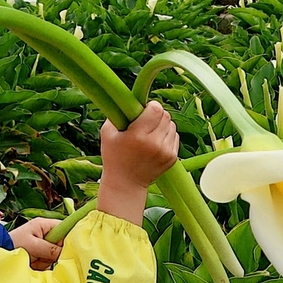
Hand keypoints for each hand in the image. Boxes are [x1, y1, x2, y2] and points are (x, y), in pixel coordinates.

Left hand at [10, 217, 63, 269]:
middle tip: (42, 256)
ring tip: (33, 260)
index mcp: (44, 225)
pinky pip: (48, 262)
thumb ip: (50, 249)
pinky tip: (33, 264)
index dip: (69, 238)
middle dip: (53, 253)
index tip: (66, 249)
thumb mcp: (33, 245)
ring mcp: (43, 245)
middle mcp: (45, 234)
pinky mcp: (39, 255)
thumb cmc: (13, 244)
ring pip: (55, 256)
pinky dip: (41, 265)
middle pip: (61, 245)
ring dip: (45, 261)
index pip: (65, 228)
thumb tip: (65, 253)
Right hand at [97, 101, 180, 226]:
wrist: (126, 184)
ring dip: (163, 125)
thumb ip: (115, 113)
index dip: (151, 106)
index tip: (143, 110)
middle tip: (146, 122)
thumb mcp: (107, 133)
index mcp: (138, 136)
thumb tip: (125, 98)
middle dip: (157, 114)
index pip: (156, 109)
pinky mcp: (172, 158)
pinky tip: (155, 142)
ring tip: (150, 133)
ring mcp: (165, 152)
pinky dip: (167, 135)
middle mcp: (154, 144)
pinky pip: (175, 136)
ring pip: (172, 125)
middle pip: (165, 115)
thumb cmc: (114, 156)